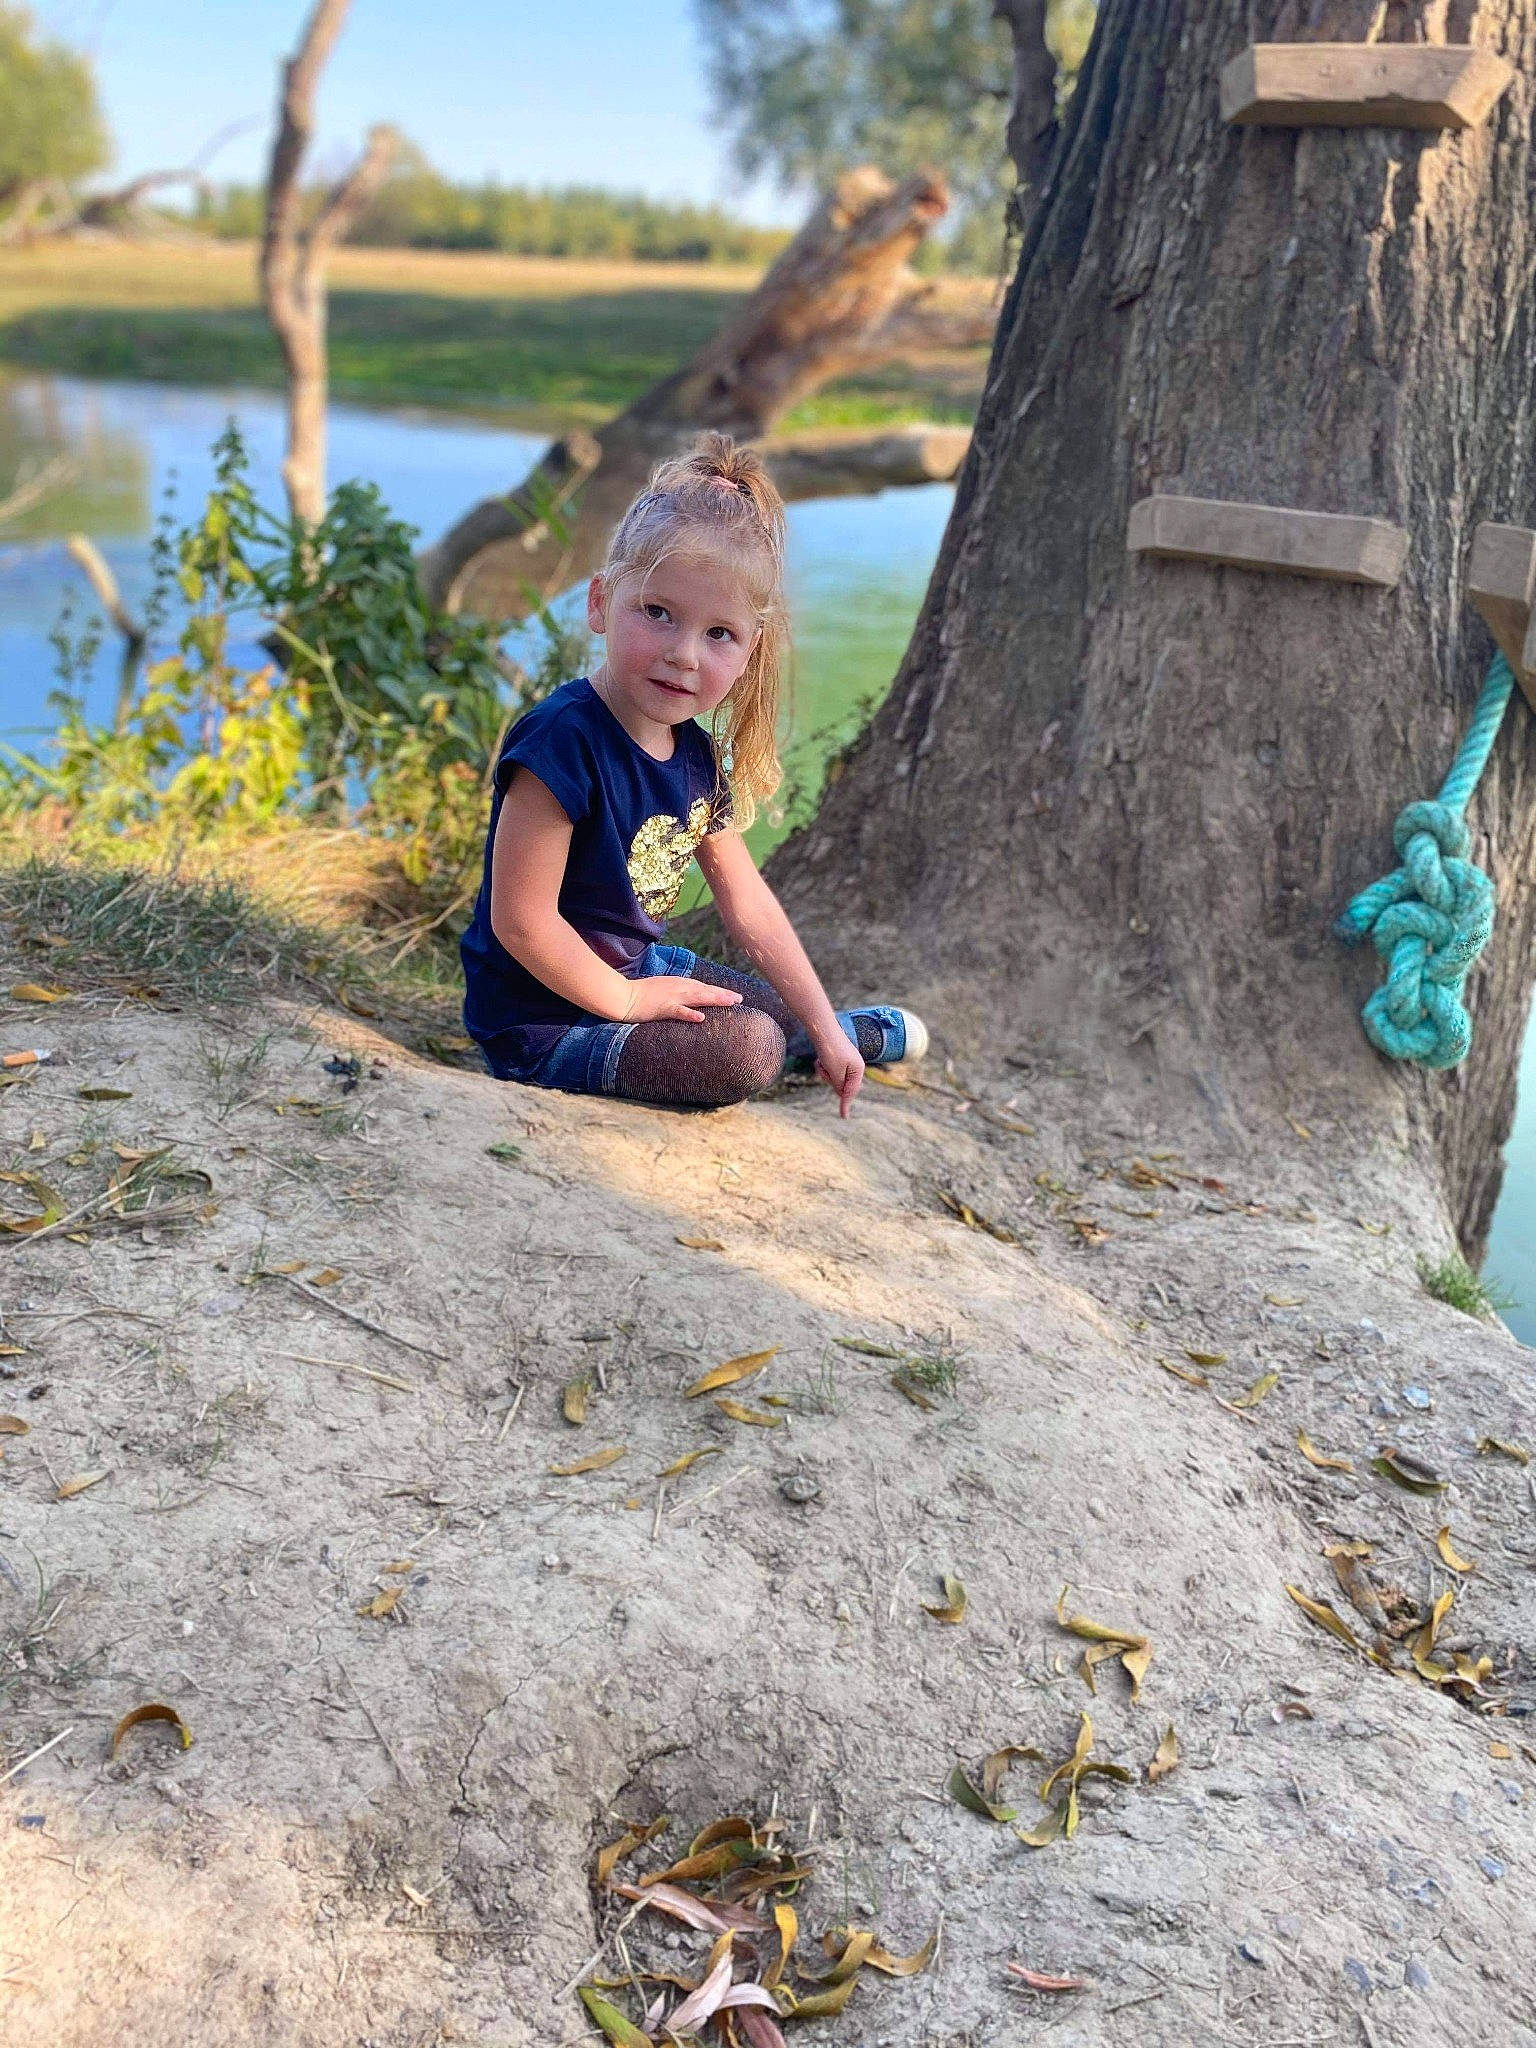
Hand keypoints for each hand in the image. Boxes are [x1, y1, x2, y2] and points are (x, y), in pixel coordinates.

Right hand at [622, 976, 743, 1024]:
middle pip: (705, 991)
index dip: (719, 991)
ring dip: (714, 1000)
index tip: (734, 996)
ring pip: (697, 998)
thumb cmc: (640, 994)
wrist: (622, 996)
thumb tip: (690, 1000)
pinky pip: (678, 1011)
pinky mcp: (662, 1008)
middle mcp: (678, 987)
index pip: (703, 987)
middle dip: (723, 994)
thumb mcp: (662, 989)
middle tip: (740, 999)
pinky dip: (690, 1014)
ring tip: (730, 1003)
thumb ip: (677, 993)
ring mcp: (671, 997)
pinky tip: (701, 1018)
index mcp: (678, 983)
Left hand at [814, 1033, 863, 1116]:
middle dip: (830, 1080)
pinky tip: (820, 1058)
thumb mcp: (835, 1072)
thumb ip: (839, 1085)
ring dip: (825, 1073)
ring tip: (822, 1061)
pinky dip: (823, 1066)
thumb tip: (841, 1092)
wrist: (823, 1029)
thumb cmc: (830, 1050)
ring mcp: (846, 1061)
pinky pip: (829, 1069)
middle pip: (841, 1085)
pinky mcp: (837, 1057)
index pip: (851, 1091)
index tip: (844, 1117)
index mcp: (858, 1070)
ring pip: (833, 1077)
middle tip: (824, 1068)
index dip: (845, 1105)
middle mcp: (855, 1066)